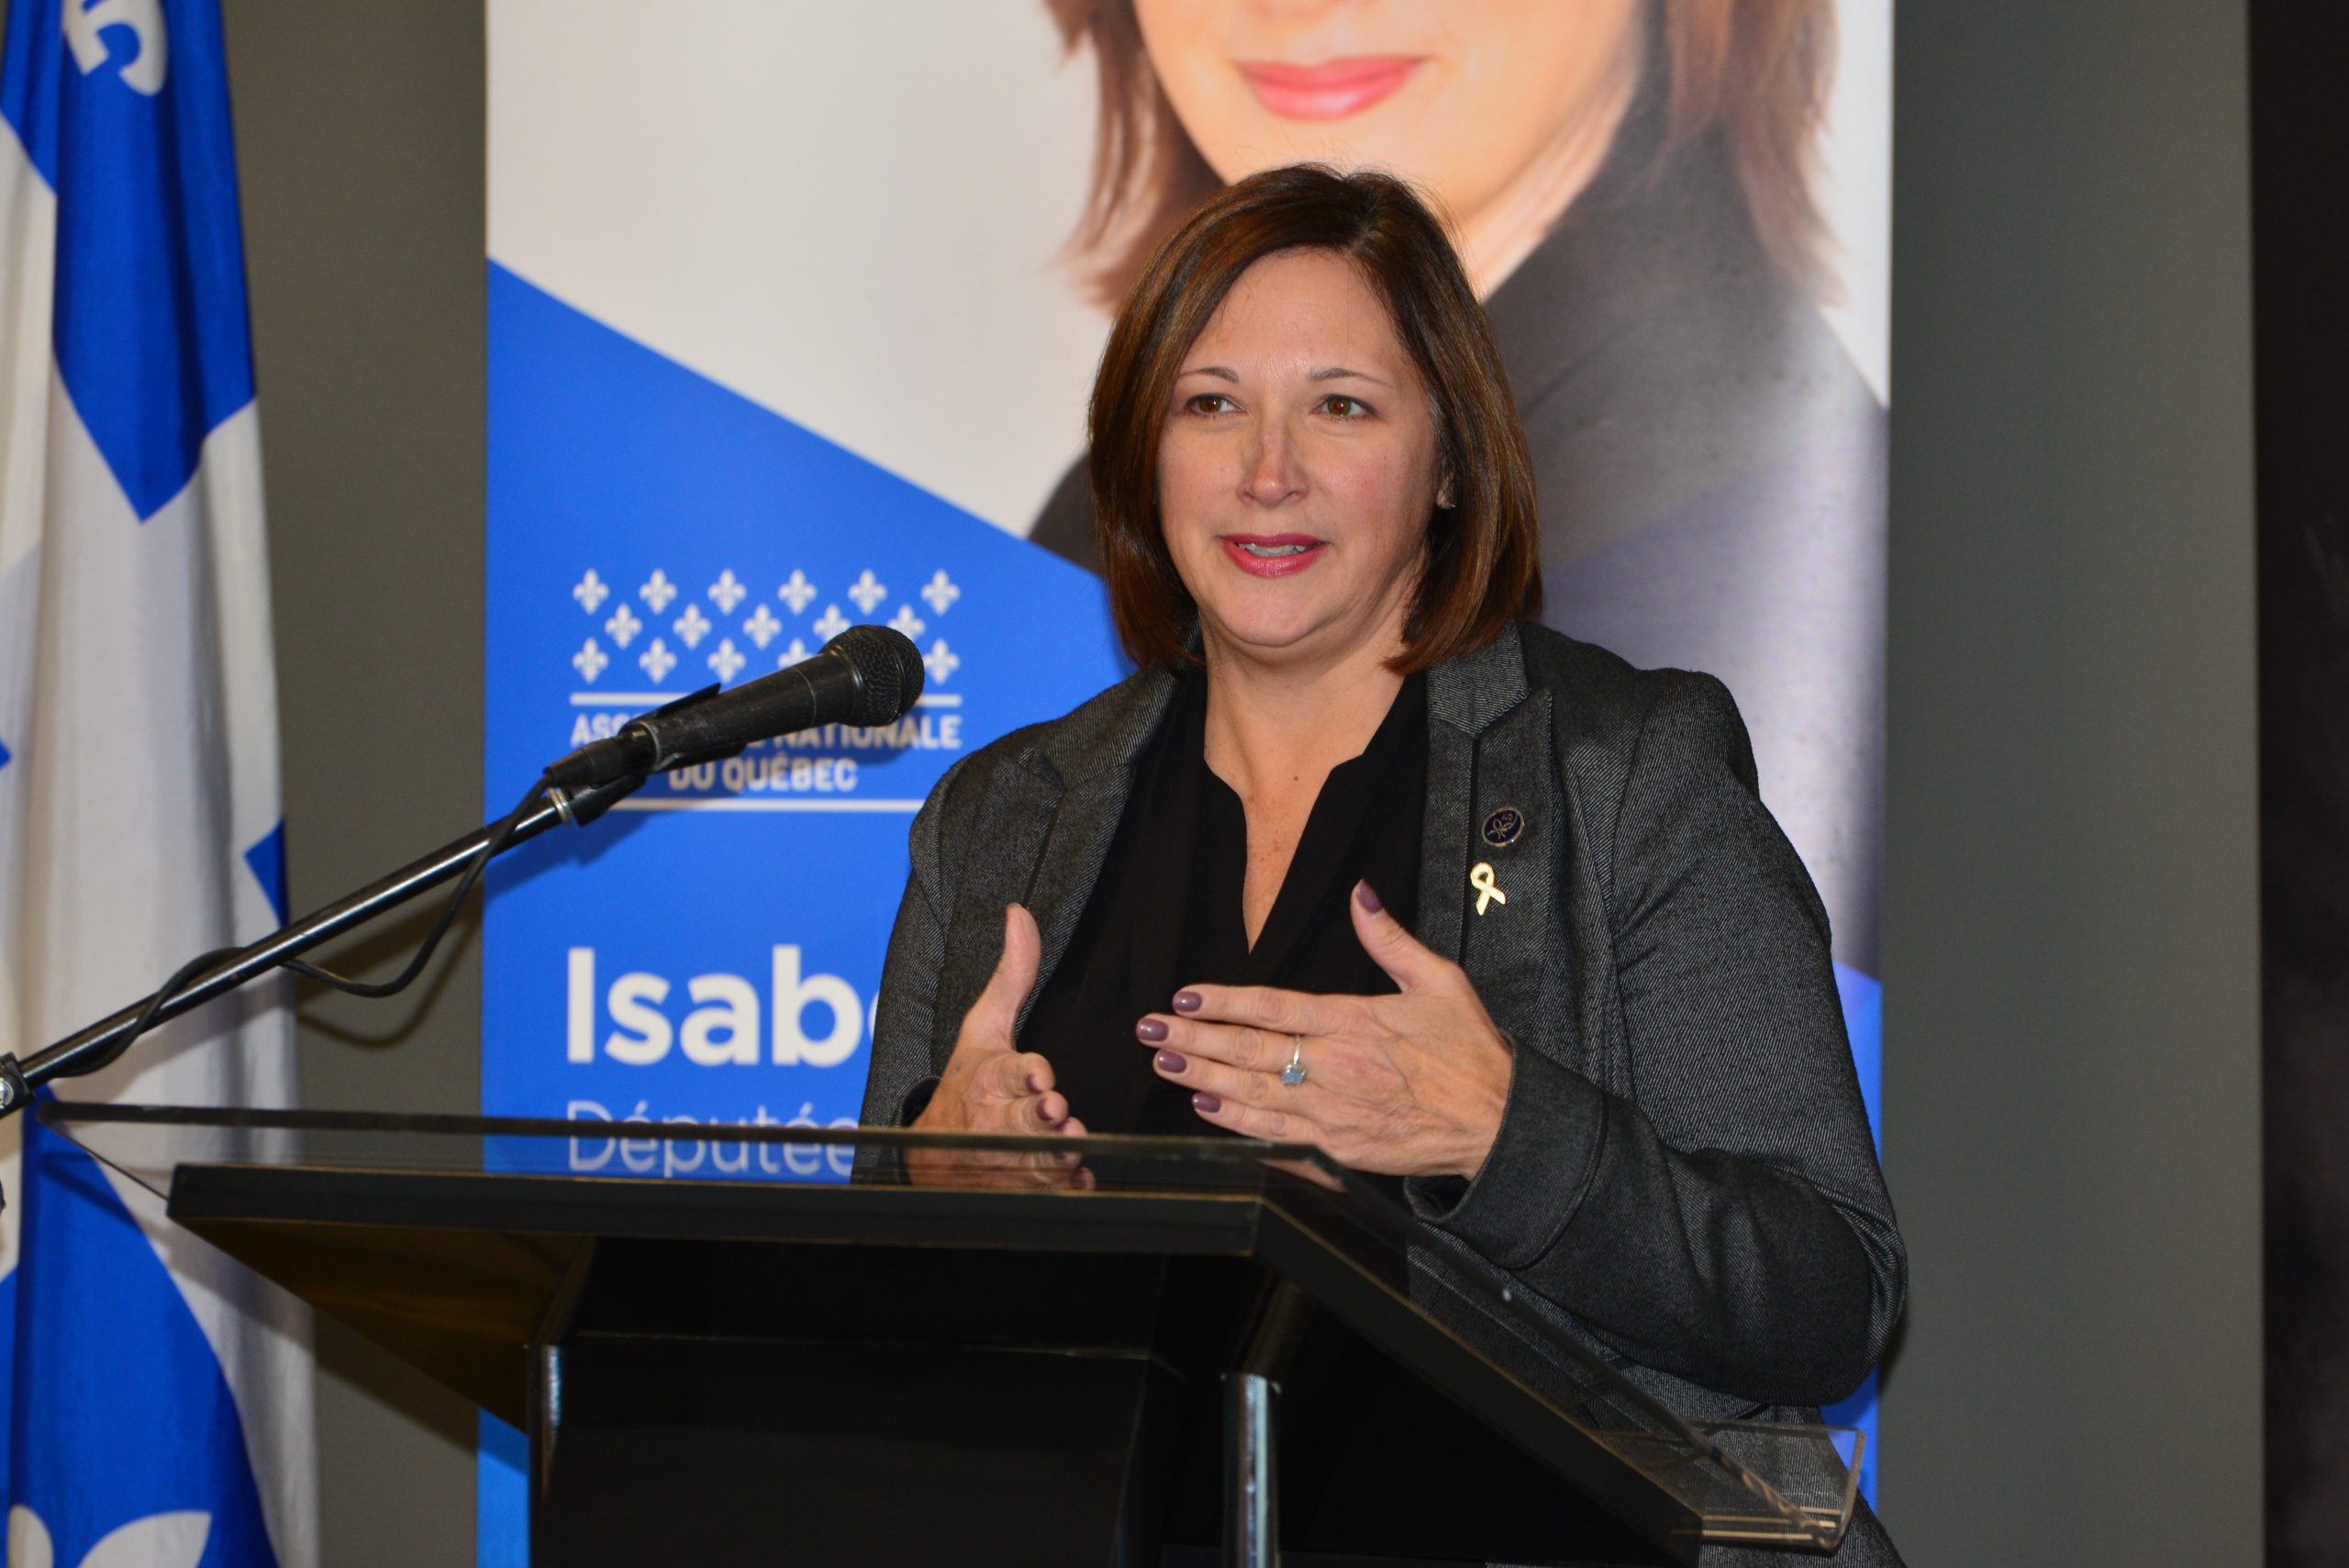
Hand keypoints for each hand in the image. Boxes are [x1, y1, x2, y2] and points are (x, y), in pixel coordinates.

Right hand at [907, 903, 1091, 1187]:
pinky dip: (1065, 1189)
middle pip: (1023, 1120)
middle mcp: (997, 1121)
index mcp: (988, 1078)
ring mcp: (1010, 1159)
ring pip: (1039, 1161)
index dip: (1026, 1075)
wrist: (934, 1154)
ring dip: (1057, 1156)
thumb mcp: (982, 1028)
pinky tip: (1078, 1181)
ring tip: (1072, 1148)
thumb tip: (1019, 914)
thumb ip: (1011, 975)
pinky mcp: (1025, 1188)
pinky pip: (1050, 1193)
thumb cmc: (966, 1082)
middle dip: (1040, 1118)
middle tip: (1056, 1112)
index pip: (1009, 1072)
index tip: (1042, 1076)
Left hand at [1136, 881, 1511, 1178]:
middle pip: (1248, 1050)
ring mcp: (1334, 1111)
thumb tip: (1360, 893)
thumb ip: (1390, 939)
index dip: (1221, 1001)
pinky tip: (1205, 1108)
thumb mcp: (1439, 981)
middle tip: (1148, 1029)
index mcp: (1355, 1021)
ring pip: (1251, 1094)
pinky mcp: (1338, 1148)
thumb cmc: (1470, 1053)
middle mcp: (1337, 1066)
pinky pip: (1275, 1136)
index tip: (1184, 995)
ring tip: (1163, 1061)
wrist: (1498, 1125)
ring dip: (1201, 1077)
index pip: (1272, 1006)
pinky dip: (1235, 1124)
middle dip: (1192, 1038)